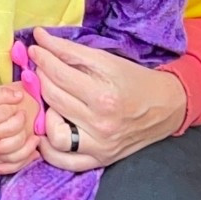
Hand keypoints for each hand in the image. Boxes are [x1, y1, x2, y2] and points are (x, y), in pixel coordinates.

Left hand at [29, 30, 186, 171]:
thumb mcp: (107, 61)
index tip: (35, 49)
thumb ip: (71, 50)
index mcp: (105, 96)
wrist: (165, 107)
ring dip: (44, 115)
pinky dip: (50, 149)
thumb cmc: (135, 80)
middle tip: (39, 69)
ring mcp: (99, 146)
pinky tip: (48, 132)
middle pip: (53, 99)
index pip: (59, 74)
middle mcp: (101, 125)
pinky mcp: (99, 160)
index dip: (42, 58)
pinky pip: (64, 162)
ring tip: (49, 103)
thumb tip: (39, 37)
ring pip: (54, 134)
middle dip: (40, 79)